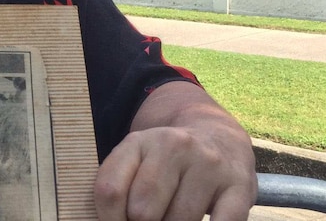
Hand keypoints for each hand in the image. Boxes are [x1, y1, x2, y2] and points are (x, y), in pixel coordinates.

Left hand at [93, 123, 256, 220]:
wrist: (218, 137)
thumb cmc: (165, 161)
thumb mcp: (135, 161)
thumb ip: (117, 187)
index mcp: (139, 141)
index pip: (110, 191)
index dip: (108, 219)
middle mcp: (174, 146)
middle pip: (143, 212)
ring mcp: (209, 165)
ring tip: (172, 217)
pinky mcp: (240, 186)